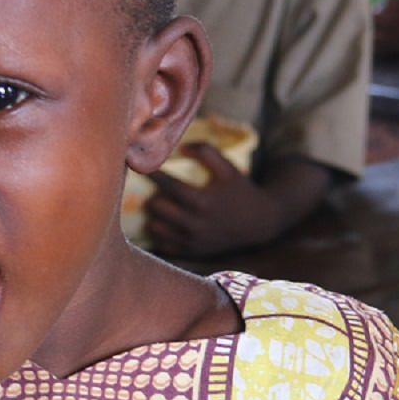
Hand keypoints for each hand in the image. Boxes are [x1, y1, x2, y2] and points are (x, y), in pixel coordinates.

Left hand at [143, 143, 275, 257]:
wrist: (258, 224)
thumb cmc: (240, 191)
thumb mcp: (228, 168)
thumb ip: (205, 151)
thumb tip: (180, 147)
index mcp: (202, 201)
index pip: (167, 185)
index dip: (151, 173)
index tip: (140, 164)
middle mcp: (194, 224)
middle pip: (156, 207)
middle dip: (152, 195)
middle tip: (155, 189)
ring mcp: (192, 241)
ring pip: (155, 227)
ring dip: (153, 215)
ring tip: (159, 206)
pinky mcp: (191, 252)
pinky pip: (162, 244)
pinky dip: (160, 232)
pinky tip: (165, 222)